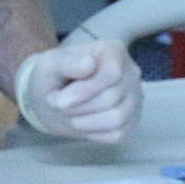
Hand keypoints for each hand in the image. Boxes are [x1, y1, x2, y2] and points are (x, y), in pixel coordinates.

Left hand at [17, 40, 141, 142]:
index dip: (84, 90)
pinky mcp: (132, 119)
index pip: (112, 73)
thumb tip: (89, 63)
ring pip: (117, 118)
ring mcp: (135, 97)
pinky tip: (82, 120)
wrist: (53, 97)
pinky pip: (117, 133)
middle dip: (78, 106)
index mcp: (114, 50)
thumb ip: (66, 63)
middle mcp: (131, 71)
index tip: (60, 96)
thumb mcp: (49, 65)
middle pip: (112, 98)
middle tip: (60, 104)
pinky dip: (93, 132)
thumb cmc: (52, 76)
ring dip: (84, 120)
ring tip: (70, 112)